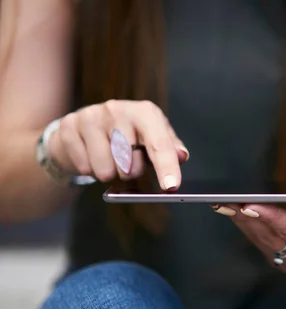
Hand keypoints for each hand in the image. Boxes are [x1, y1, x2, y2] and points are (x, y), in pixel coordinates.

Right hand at [48, 100, 188, 189]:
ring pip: (106, 169)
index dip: (166, 166)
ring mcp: (91, 116)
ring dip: (110, 174)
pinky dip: (90, 170)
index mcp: (145, 112)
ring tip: (110, 161)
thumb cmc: (126, 137)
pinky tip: (91, 157)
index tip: (171, 186)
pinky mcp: (69, 126)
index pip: (159, 143)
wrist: (83, 130)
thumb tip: (182, 156)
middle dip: (131, 172)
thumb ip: (169, 149)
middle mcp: (118, 109)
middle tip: (129, 166)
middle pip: (130, 161)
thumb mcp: (152, 139)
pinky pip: (84, 167)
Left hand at [212, 203, 285, 273]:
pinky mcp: (277, 253)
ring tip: (222, 200)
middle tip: (227, 199)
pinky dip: (242, 220)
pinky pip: (255, 237)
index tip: (252, 204)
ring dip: (240, 220)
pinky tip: (228, 205)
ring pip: (259, 238)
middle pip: (271, 237)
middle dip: (249, 218)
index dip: (274, 220)